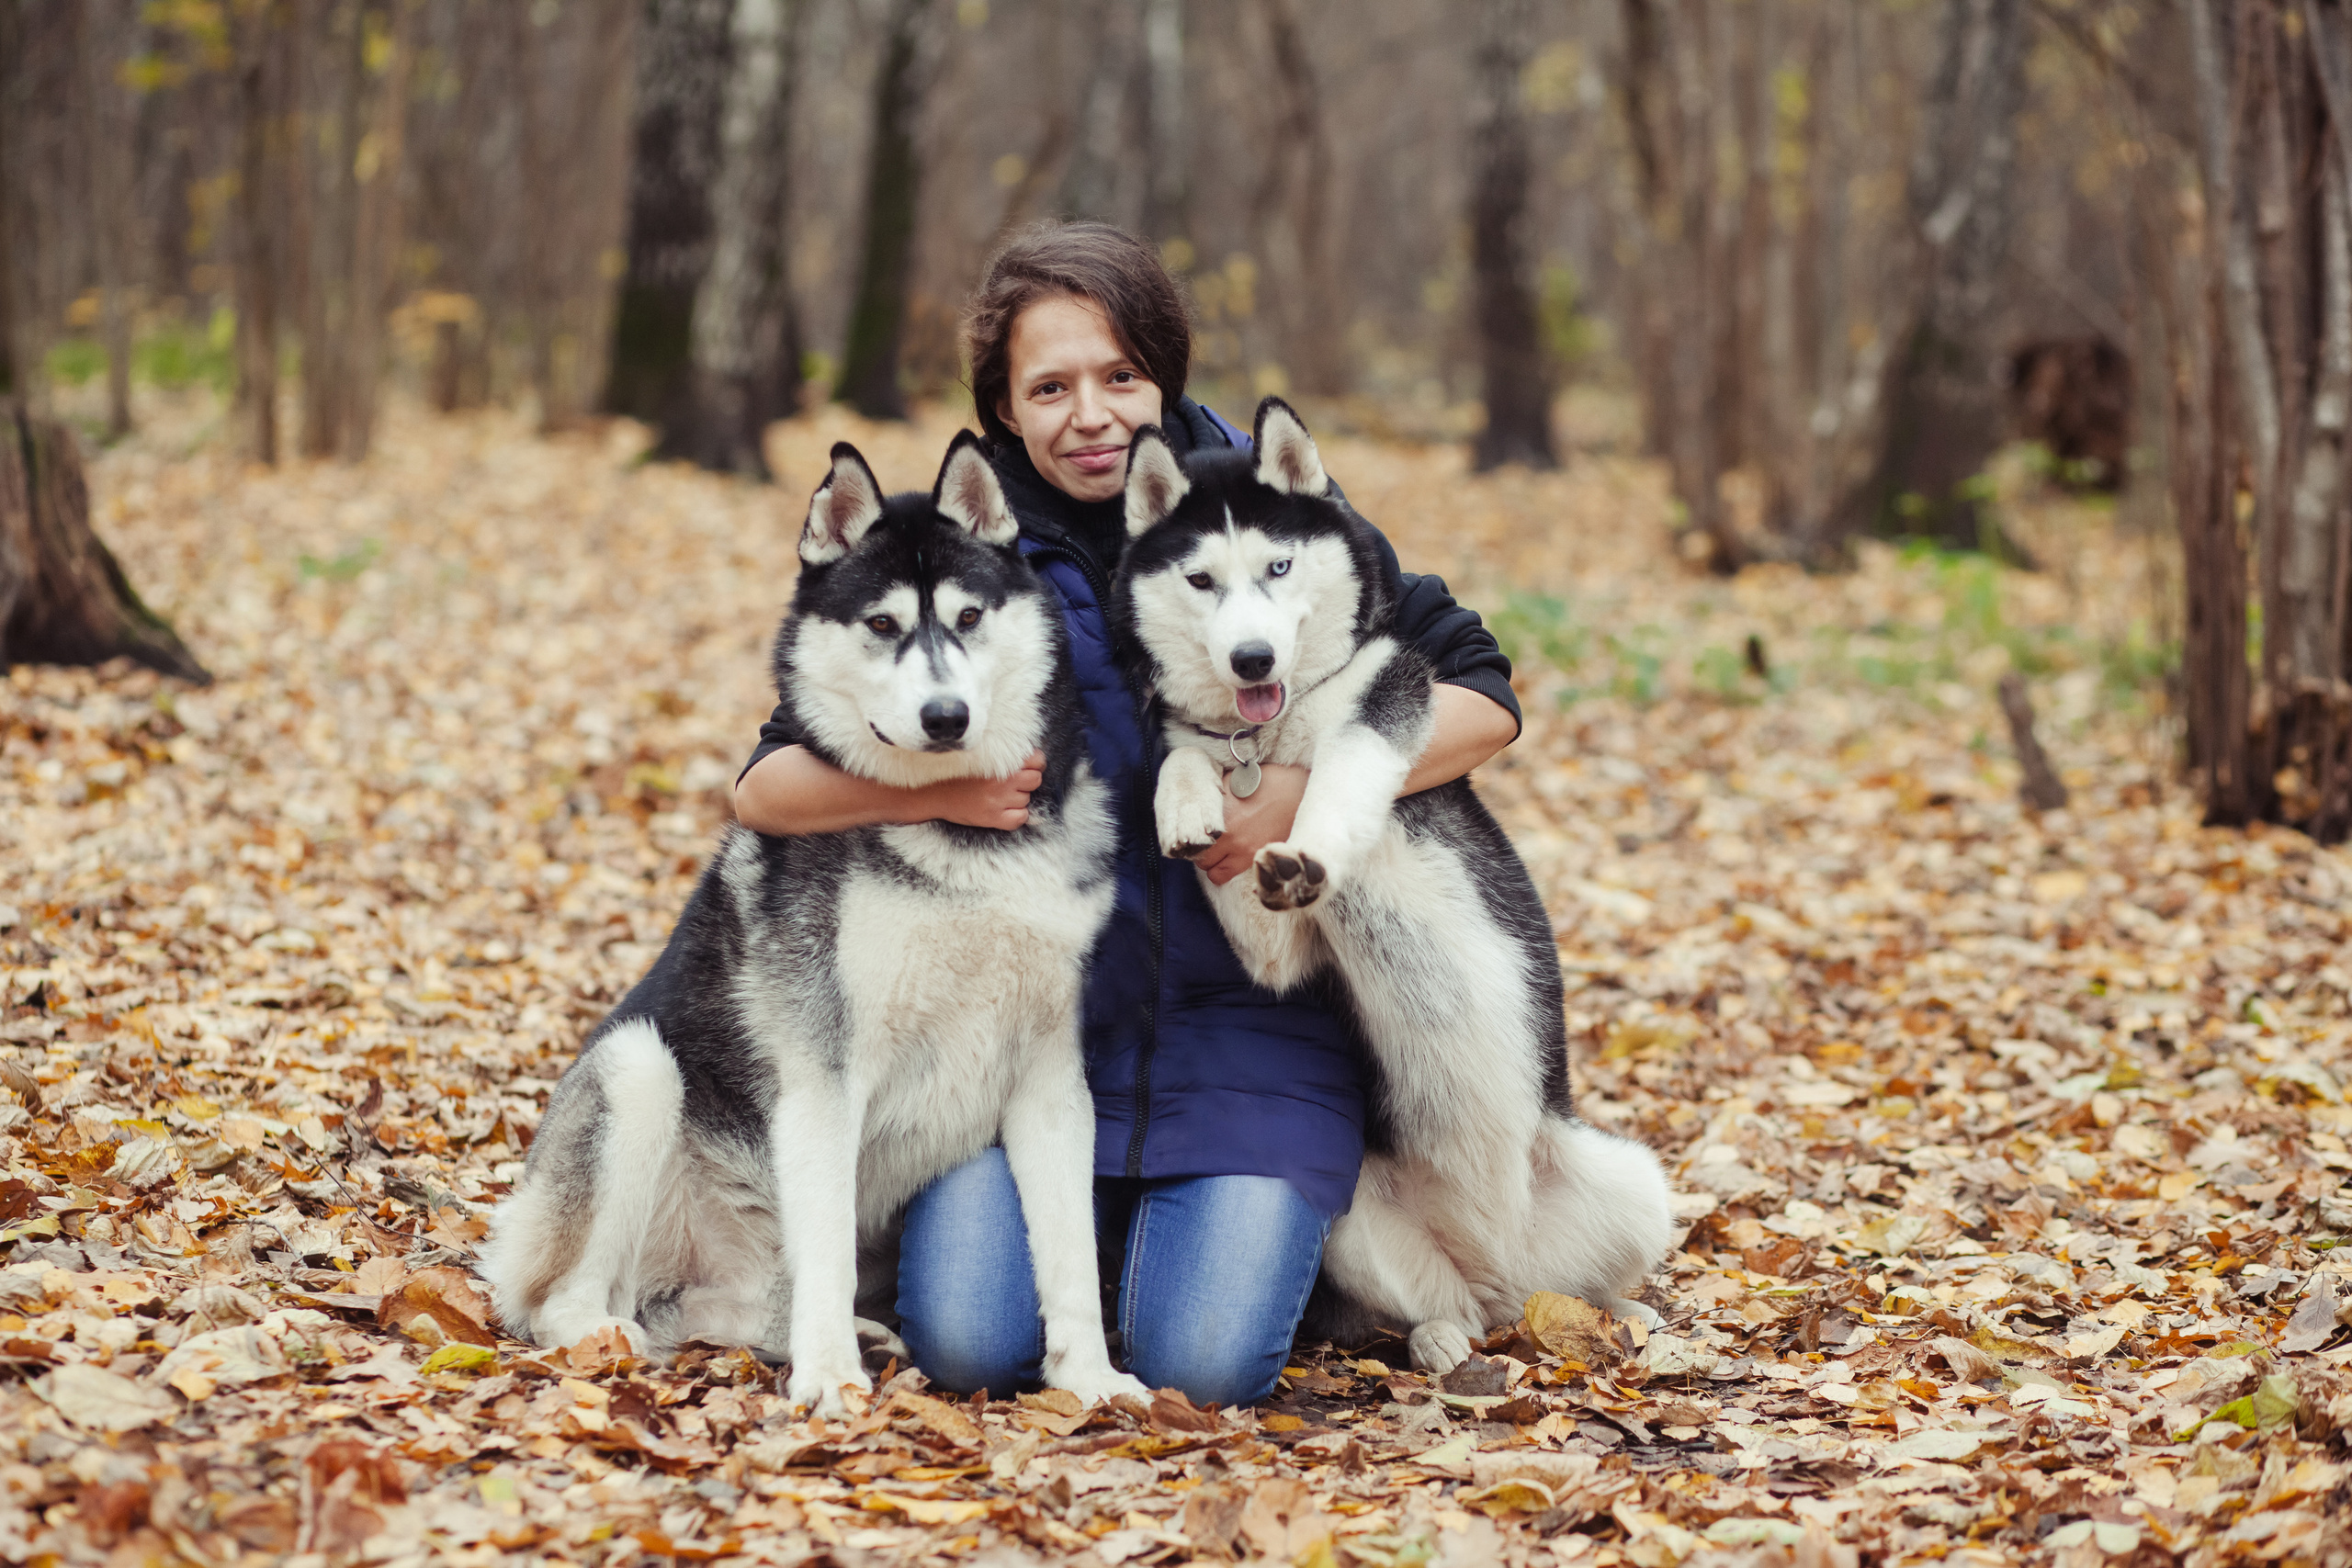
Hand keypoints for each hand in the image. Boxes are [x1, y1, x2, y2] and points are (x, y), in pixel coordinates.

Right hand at [915, 750, 1044, 829]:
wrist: (933, 793)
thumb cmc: (958, 773)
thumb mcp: (981, 756)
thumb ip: (1003, 755)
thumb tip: (1032, 758)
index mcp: (999, 760)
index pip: (1037, 760)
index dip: (1035, 764)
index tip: (1027, 767)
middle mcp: (1001, 779)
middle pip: (1035, 780)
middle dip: (1027, 781)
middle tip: (1011, 783)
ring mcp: (998, 799)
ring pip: (1026, 799)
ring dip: (1017, 799)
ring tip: (998, 796)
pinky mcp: (993, 817)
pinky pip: (1020, 818)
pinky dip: (1016, 816)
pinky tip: (1003, 811)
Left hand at [1192, 763, 1306, 884]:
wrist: (1299, 790)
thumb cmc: (1268, 781)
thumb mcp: (1234, 781)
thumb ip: (1215, 797)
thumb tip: (1202, 805)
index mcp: (1220, 817)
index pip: (1193, 843)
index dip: (1194, 841)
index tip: (1198, 838)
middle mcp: (1231, 838)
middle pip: (1202, 861)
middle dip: (1203, 855)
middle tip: (1210, 846)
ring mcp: (1247, 851)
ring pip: (1216, 875)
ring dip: (1216, 866)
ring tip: (1222, 855)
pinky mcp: (1261, 857)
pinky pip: (1237, 875)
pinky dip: (1234, 870)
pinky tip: (1238, 857)